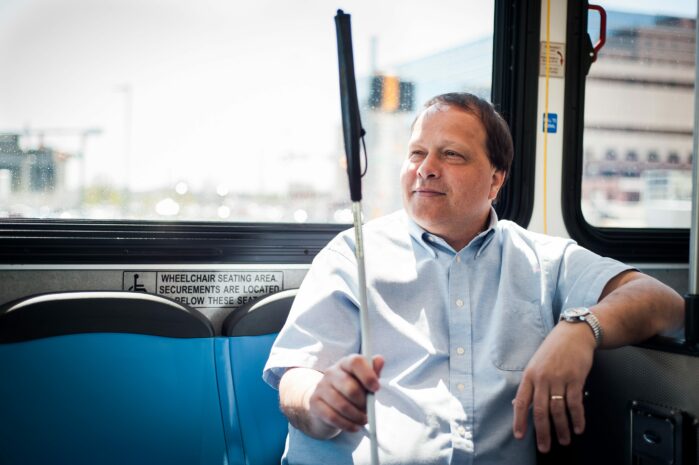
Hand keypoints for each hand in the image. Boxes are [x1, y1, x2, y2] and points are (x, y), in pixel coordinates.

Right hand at [307, 354, 383, 433]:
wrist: (326, 405)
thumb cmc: (350, 391)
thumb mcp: (363, 381)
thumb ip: (373, 372)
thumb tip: (380, 359)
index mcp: (345, 363)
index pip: (356, 362)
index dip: (368, 375)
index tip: (376, 388)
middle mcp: (331, 372)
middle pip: (350, 388)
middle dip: (363, 403)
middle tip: (368, 410)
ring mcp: (321, 387)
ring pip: (342, 406)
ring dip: (356, 417)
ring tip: (363, 420)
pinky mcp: (314, 403)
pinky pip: (333, 417)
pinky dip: (347, 425)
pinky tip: (354, 426)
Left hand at [512, 323, 595, 452]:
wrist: (573, 334)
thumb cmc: (553, 350)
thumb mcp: (535, 365)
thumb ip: (528, 386)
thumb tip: (517, 405)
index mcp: (529, 376)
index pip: (521, 402)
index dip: (519, 420)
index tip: (519, 435)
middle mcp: (542, 378)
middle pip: (540, 411)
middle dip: (542, 432)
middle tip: (544, 447)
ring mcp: (559, 379)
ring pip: (558, 410)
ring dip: (562, 428)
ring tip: (564, 440)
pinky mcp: (575, 379)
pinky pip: (575, 403)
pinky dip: (577, 418)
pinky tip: (578, 428)